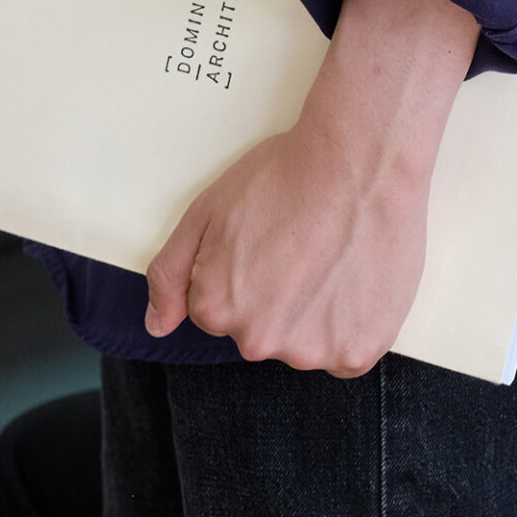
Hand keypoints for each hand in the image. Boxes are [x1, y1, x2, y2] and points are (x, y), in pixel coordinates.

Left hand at [144, 0, 478, 376]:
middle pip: (263, 332)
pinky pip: (348, 354)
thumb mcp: (205, 212)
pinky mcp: (358, 352)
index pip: (221, 311)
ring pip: (306, 344)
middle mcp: (259, 341)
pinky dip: (353, 328)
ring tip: (334, 263)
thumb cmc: (285, 177)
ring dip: (317, 316)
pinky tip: (356, 285)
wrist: (360, 162)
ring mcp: (311, 351)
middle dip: (279, 300)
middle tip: (303, 251)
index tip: (270, 245)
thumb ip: (170, 274)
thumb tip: (157, 326)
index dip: (246, 275)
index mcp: (217, 310)